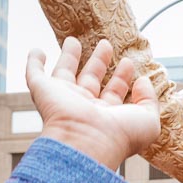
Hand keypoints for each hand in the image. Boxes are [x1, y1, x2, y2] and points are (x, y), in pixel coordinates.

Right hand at [25, 38, 158, 168]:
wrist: (87, 142)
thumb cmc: (119, 136)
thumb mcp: (148, 120)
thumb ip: (149, 100)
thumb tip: (143, 81)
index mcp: (107, 116)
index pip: (115, 93)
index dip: (122, 77)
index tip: (129, 62)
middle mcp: (85, 107)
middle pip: (91, 80)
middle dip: (99, 62)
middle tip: (106, 45)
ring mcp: (64, 99)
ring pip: (65, 73)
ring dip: (69, 57)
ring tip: (74, 40)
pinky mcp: (44, 91)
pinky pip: (34, 74)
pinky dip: (33, 62)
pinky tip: (36, 50)